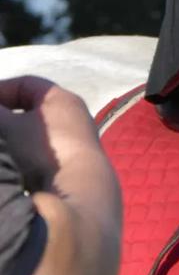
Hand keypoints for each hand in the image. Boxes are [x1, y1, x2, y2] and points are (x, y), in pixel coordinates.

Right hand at [0, 77, 102, 191]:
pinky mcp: (68, 165)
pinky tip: (7, 165)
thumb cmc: (43, 148)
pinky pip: (38, 153)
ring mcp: (73, 141)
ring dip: (10, 138)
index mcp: (62, 99)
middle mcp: (72, 116)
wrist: (75, 190)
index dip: (0, 91)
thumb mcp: (10, 127)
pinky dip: (20, 154)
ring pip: (32, 133)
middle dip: (4, 117)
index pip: (27, 84)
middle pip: (30, 109)